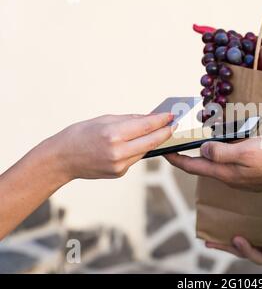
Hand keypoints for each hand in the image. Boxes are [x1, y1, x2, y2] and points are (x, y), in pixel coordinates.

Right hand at [48, 113, 174, 179]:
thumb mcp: (104, 120)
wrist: (61, 159)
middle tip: (173, 124)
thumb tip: (150, 118)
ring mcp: (119, 165)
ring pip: (145, 151)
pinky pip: (135, 158)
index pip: (146, 126)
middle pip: (152, 141)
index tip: (172, 115)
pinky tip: (135, 144)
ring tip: (158, 131)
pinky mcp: (119, 173)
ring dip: (152, 141)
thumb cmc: (80, 134)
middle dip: (165, 132)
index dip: (162, 120)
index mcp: (114, 134)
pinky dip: (137, 150)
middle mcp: (118, 152)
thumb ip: (129, 119)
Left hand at [165, 136, 261, 192]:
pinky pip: (229, 162)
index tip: (164, 152)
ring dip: (207, 150)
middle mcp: (228, 177)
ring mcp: (239, 177)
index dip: (176, 159)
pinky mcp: (248, 174)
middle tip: (181, 139)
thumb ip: (221, 152)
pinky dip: (223, 151)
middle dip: (189, 153)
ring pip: (216, 162)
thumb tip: (202, 149)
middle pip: (202, 165)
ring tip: (205, 135)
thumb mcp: (245, 151)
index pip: (192, 166)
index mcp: (224, 172)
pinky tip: (228, 140)